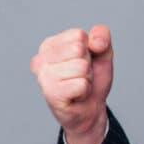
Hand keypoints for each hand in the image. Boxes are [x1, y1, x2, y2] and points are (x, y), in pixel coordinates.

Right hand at [30, 25, 112, 143]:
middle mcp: (40, 60)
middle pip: (79, 49)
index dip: (89, 49)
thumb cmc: (92, 79)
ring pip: (81, 67)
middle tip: (81, 76)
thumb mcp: (102, 52)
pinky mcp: (50, 94)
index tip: (83, 62)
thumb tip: (95, 42)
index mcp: (49, 45)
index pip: (78, 35)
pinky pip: (81, 84)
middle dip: (88, 64)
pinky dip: (85, 90)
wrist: (91, 109)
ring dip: (87, 78)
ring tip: (78, 85)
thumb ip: (102, 36)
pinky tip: (76, 95)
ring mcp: (43, 78)